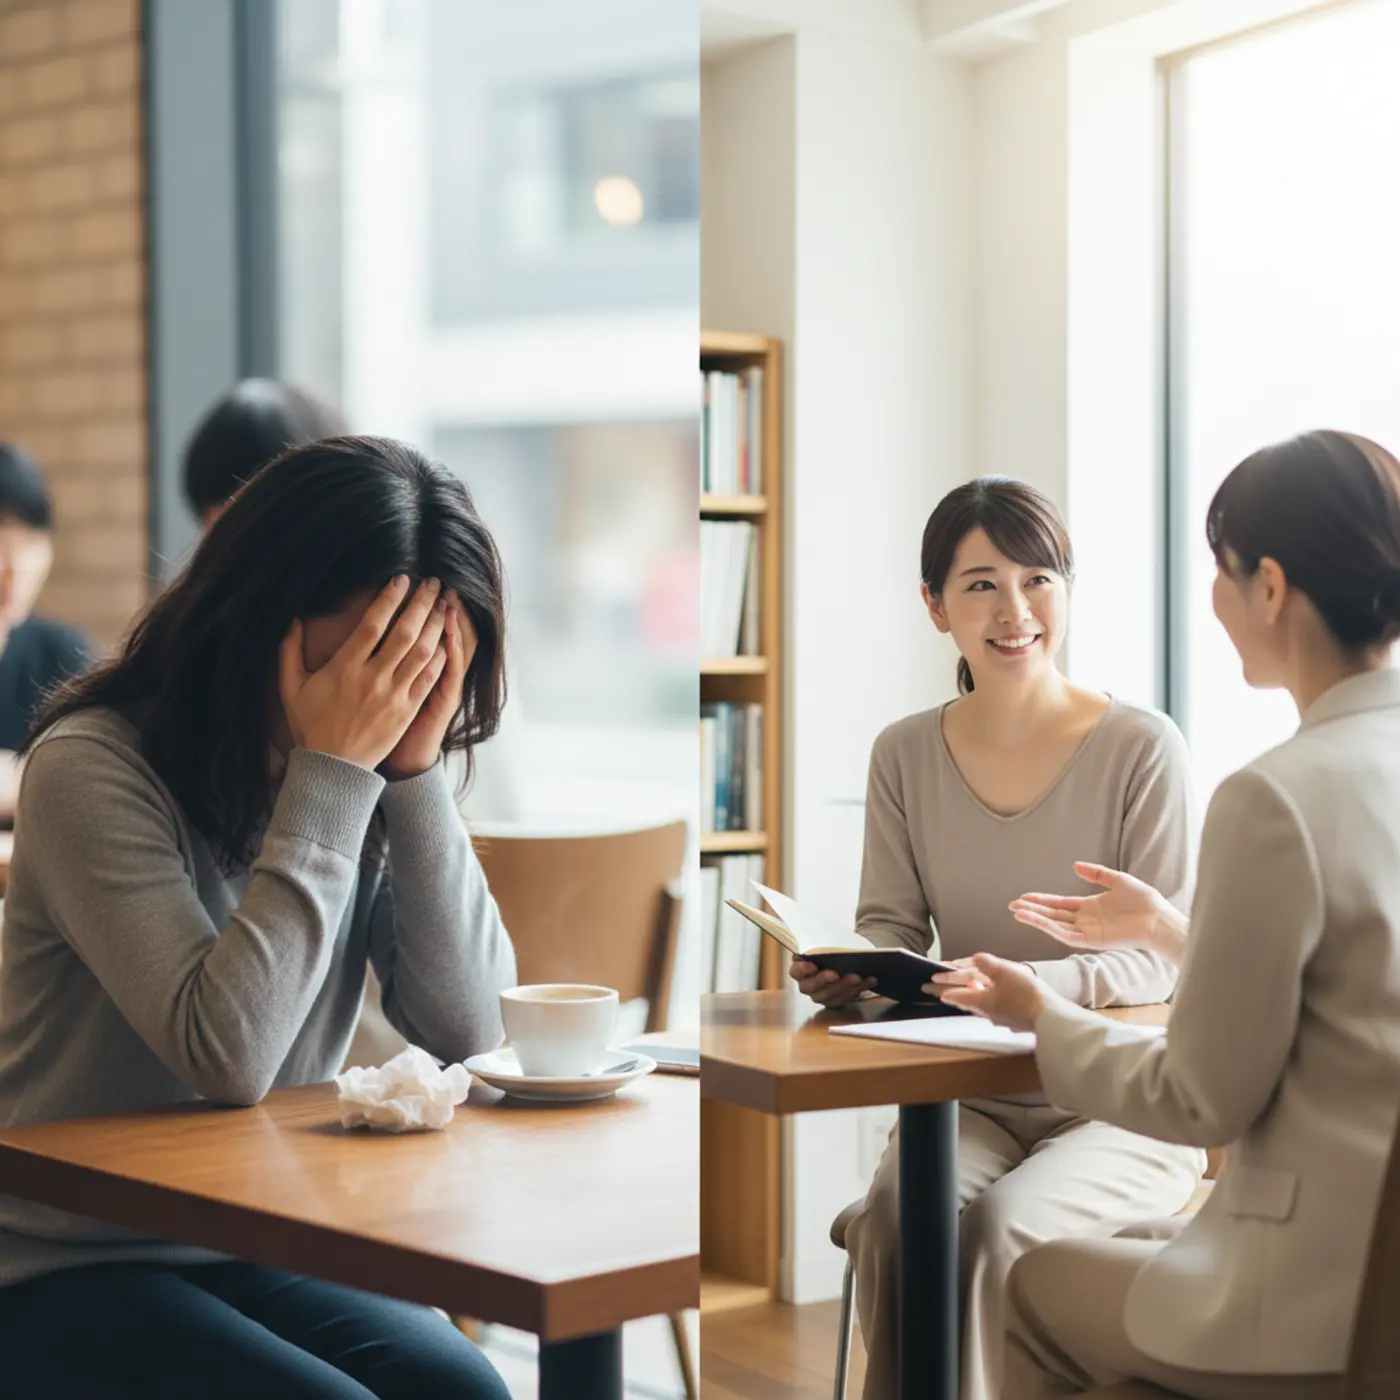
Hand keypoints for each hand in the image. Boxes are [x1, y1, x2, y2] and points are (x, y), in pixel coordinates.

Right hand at [279, 577, 448, 770]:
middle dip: (421, 604)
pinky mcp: (408, 710)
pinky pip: (429, 678)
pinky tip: (446, 640)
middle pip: (404, 633)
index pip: (372, 624)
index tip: (401, 579)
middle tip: (432, 583)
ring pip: (422, 653)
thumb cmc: (311, 725)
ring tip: (443, 604)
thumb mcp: (291, 687)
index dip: (389, 598)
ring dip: (435, 625)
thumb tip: (292, 619)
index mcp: (345, 668)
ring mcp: (394, 695)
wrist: (333, 766)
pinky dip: (439, 657)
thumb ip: (288, 651)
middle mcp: (373, 678)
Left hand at [382, 593, 476, 779]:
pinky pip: (450, 674)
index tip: (416, 584)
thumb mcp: (395, 697)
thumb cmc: (389, 731)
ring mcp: (440, 688)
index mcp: (417, 672)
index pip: (426, 633)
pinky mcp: (442, 702)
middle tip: (441, 584)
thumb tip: (371, 640)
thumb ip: (390, 668)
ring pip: (451, 649)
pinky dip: (452, 655)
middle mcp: (433, 676)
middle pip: (442, 634)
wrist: (405, 762)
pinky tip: (449, 636)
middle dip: (440, 609)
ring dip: (451, 625)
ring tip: (449, 601)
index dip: (424, 609)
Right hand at [788, 958, 876, 1007]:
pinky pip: (847, 998)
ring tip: (857, 976)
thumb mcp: (826, 946)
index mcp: (800, 969)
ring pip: (830, 996)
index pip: (795, 972)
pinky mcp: (837, 1002)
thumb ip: (824, 950)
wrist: (846, 958)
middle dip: (824, 980)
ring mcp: (822, 996)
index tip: (813, 965)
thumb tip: (829, 950)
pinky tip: (871, 979)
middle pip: (811, 987)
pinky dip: (860, 988)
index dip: (802, 970)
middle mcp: (808, 986)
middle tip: (835, 974)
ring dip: (844, 986)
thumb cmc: (831, 950)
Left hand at [930, 953, 1048, 1030]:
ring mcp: (1000, 1017)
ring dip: (966, 995)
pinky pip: (992, 1006)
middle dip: (948, 993)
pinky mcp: (1013, 1018)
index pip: (956, 992)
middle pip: (964, 999)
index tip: (929, 983)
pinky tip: (989, 996)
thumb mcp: (1005, 971)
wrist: (1051, 1018)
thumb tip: (973, 959)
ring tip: (958, 991)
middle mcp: (987, 1011)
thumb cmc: (1026, 994)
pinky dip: (984, 999)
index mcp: (981, 1000)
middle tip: (932, 990)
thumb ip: (986, 963)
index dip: (943, 985)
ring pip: (978, 1004)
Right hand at [1009, 862, 1182, 959]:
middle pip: (1053, 915)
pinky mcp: (1092, 940)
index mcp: (1089, 907)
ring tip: (1018, 912)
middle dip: (1032, 910)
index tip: (1024, 897)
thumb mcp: (1118, 880)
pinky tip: (1037, 920)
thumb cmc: (1144, 900)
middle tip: (1013, 905)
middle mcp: (1085, 921)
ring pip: (1055, 925)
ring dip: (1036, 919)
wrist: (1159, 918)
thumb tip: (1075, 865)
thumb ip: (1096, 873)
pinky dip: (1050, 928)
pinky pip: (1066, 935)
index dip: (1041, 900)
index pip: (1059, 904)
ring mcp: (1087, 931)